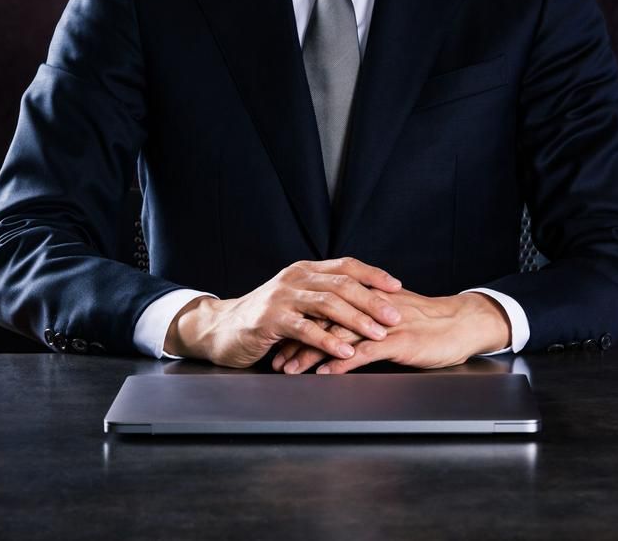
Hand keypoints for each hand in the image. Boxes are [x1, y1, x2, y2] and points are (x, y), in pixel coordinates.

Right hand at [163, 257, 404, 367]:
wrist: (220, 330)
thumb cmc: (263, 319)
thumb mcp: (295, 301)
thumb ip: (322, 297)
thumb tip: (364, 303)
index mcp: (304, 271)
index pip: (346, 265)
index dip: (373, 275)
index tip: (397, 287)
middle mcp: (294, 279)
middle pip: (341, 284)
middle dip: (372, 300)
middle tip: (396, 316)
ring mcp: (281, 298)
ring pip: (326, 304)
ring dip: (356, 320)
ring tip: (378, 334)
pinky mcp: (269, 320)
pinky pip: (304, 329)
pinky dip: (328, 341)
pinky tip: (345, 352)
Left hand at [272, 289, 510, 373]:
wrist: (463, 324)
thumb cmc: (429, 323)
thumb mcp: (391, 316)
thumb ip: (365, 319)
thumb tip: (339, 331)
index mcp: (366, 298)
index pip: (324, 307)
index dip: (299, 324)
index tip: (278, 340)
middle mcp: (370, 307)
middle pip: (323, 321)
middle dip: (296, 341)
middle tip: (275, 359)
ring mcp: (383, 324)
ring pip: (338, 337)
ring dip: (311, 354)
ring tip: (291, 370)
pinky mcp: (398, 342)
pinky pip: (364, 352)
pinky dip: (342, 362)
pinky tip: (325, 373)